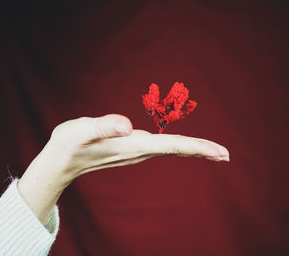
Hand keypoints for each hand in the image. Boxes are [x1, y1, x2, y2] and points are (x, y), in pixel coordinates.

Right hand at [17, 114, 228, 223]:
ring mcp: (136, 151)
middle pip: (178, 149)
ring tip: (215, 152)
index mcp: (133, 145)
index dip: (197, 147)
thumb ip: (102, 127)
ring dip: (194, 149)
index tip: (220, 153)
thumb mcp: (81, 130)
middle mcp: (139, 151)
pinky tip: (184, 145)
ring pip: (172, 148)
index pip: (172, 145)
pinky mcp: (132, 148)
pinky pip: (163, 147)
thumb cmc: (69, 144)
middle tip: (228, 155)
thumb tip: (126, 126)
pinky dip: (179, 146)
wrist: (60, 161)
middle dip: (203, 150)